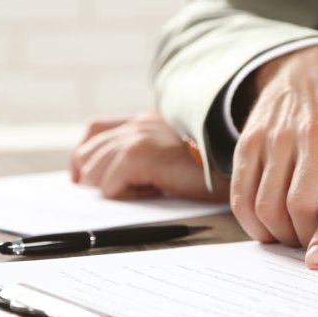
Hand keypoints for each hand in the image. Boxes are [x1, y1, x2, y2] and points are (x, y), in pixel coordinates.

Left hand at [69, 112, 228, 200]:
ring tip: (144, 191)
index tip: (82, 178)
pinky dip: (127, 195)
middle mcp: (137, 124)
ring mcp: (137, 137)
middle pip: (86, 152)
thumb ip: (149, 153)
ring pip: (94, 171)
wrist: (235, 163)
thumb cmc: (214, 165)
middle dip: (93, 177)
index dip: (84, 156)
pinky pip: (110, 185)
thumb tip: (112, 177)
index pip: (95, 130)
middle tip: (117, 193)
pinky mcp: (140, 155)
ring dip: (114, 187)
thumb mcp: (177, 151)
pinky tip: (152, 193)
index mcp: (145, 121)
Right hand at [231, 46, 317, 268]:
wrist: (313, 69)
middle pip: (300, 206)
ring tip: (293, 234)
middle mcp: (314, 135)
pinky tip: (267, 224)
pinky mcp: (250, 139)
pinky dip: (251, 220)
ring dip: (279, 233)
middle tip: (314, 244)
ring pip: (268, 203)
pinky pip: (241, 193)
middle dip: (305, 238)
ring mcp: (277, 136)